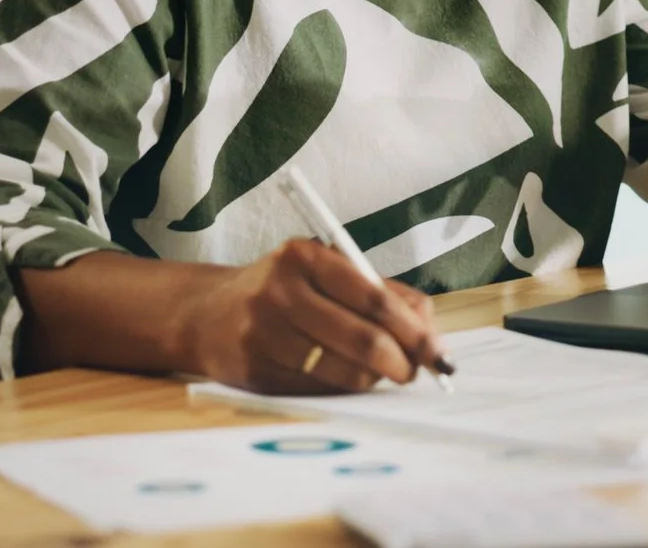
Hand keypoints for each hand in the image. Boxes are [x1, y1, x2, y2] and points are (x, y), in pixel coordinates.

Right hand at [183, 239, 444, 394]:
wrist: (208, 313)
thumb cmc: (286, 291)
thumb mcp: (328, 271)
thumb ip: (381, 292)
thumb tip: (429, 331)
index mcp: (306, 256)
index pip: (375, 299)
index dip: (414, 331)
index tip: (439, 353)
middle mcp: (281, 291)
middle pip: (363, 339)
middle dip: (402, 363)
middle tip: (415, 372)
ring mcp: (263, 333)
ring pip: (342, 371)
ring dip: (374, 380)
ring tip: (382, 375)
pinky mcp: (254, 370)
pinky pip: (316, 390)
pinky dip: (342, 390)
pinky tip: (346, 381)